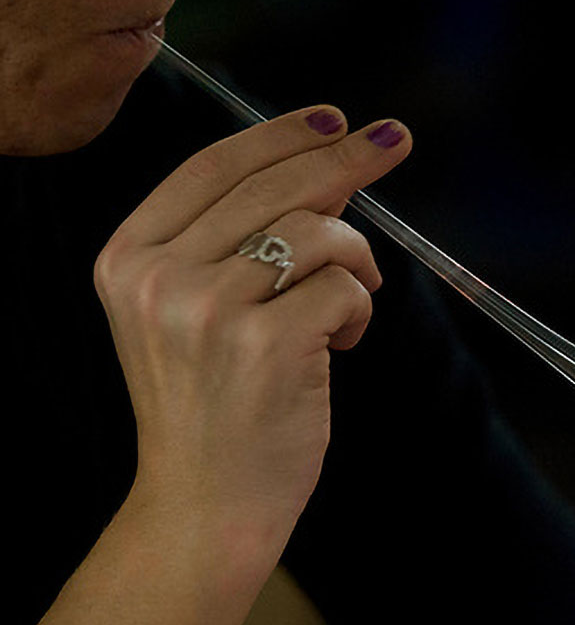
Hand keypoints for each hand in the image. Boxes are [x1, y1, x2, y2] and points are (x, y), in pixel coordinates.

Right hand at [94, 107, 410, 537]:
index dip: (280, 134)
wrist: (204, 506)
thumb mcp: (191, 316)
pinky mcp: (266, 344)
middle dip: (346, 157)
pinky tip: (343, 344)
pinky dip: (360, 309)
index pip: (214, 167)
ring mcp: (210, 310)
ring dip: (356, 262)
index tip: (333, 118)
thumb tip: (322, 176)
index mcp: (130, 258)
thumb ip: (234, 245)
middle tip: (394, 139)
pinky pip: (345, 286)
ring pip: (318, 233)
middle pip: (273, 186)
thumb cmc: (214, 409)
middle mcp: (160, 276)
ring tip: (349, 310)